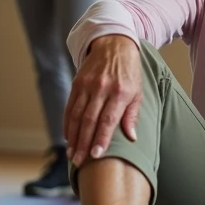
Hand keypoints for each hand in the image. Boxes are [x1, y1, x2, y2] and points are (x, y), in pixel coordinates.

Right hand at [64, 36, 143, 165]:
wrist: (114, 44)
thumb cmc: (129, 71)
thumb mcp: (137, 91)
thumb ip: (132, 115)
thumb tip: (132, 137)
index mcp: (120, 92)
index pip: (108, 120)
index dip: (101, 138)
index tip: (96, 155)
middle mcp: (102, 88)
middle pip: (89, 120)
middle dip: (83, 143)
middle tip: (79, 161)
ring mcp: (88, 85)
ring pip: (77, 115)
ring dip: (73, 136)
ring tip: (71, 153)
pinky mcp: (77, 82)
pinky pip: (70, 106)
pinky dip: (67, 122)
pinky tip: (67, 136)